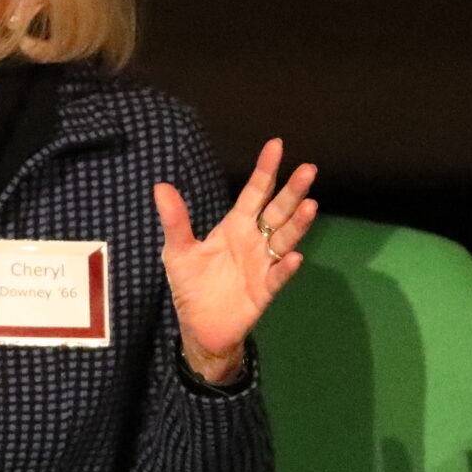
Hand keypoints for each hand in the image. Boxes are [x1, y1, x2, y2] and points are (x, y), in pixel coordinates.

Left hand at [154, 138, 317, 384]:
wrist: (198, 327)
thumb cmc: (191, 285)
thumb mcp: (177, 250)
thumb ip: (175, 221)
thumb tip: (160, 186)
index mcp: (235, 226)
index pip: (254, 193)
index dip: (265, 170)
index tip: (276, 145)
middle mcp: (254, 240)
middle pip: (277, 211)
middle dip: (292, 191)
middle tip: (308, 169)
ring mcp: (262, 264)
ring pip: (284, 239)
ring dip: (297, 224)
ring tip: (310, 205)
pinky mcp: (264, 291)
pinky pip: (277, 276)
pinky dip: (285, 267)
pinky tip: (293, 257)